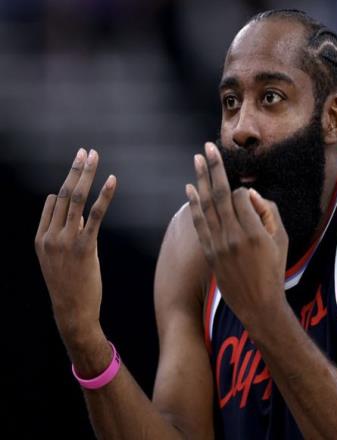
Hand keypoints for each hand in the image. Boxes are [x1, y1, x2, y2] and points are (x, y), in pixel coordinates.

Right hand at [34, 148, 115, 344]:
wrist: (72, 311)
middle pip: (64, 194)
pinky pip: (95, 215)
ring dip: (87, 174)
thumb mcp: (57, 259)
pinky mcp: (85, 247)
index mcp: (41, 237)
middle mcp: (50, 235)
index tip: (79, 167)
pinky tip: (112, 180)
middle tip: (85, 151)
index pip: (53, 202)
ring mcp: (66, 241)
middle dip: (75, 169)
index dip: (68, 184)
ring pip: (76, 199)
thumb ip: (64, 235)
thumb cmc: (68, 285)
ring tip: (94, 155)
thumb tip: (78, 215)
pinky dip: (104, 196)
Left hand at [186, 142, 288, 325]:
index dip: (245, 192)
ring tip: (197, 159)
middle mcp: (233, 235)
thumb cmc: (274, 269)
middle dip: (214, 167)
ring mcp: (218, 244)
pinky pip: (199, 223)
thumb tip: (251, 194)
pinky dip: (193, 204)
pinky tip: (190, 188)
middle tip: (208, 147)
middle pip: (220, 193)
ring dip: (201, 180)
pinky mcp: (209, 252)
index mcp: (254, 231)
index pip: (241, 196)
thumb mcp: (282, 239)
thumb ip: (268, 212)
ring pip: (207, 205)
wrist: (258, 303)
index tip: (250, 200)